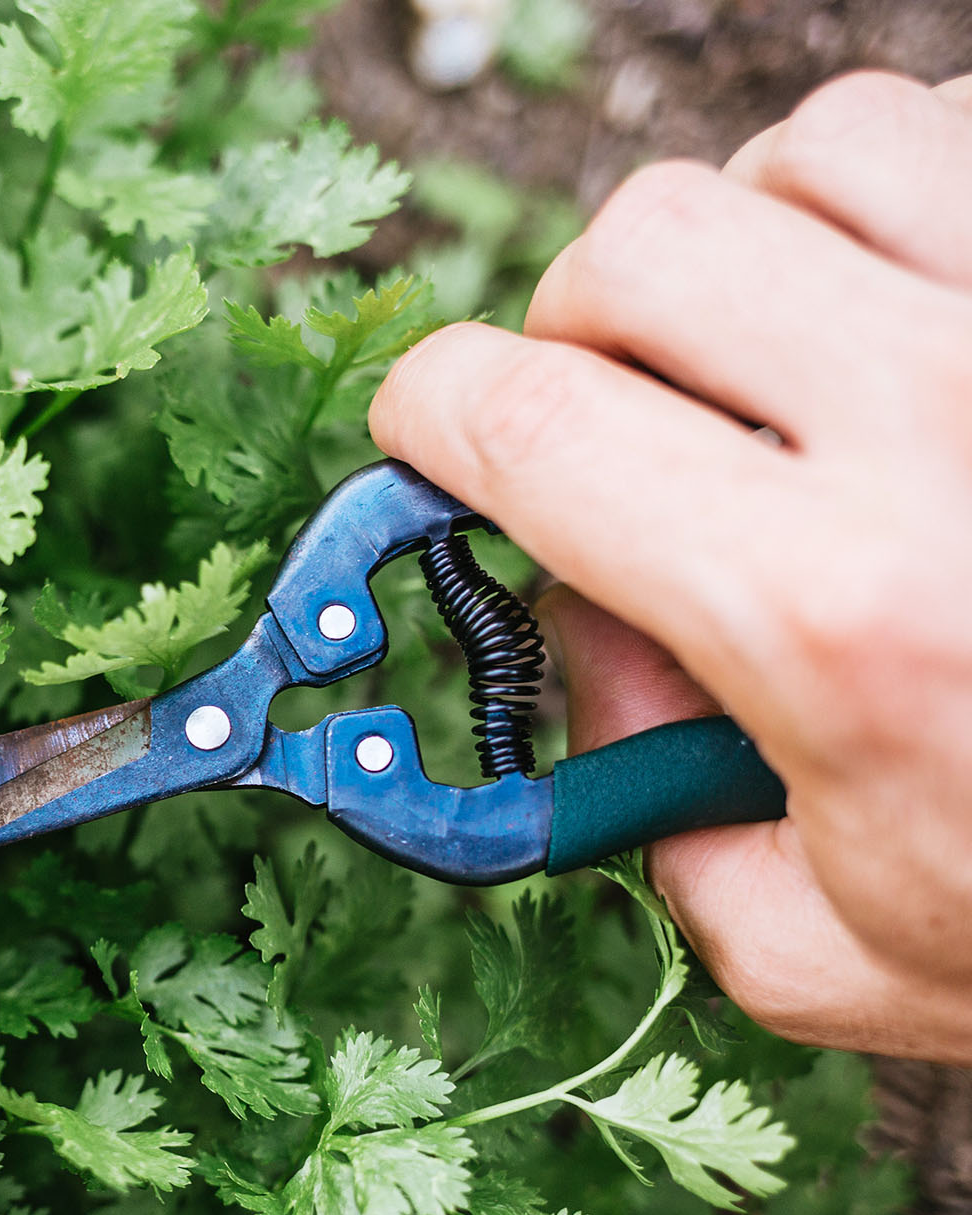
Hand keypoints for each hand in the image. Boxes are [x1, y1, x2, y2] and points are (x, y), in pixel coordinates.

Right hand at [371, 71, 971, 1064]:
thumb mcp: (815, 942)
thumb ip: (643, 804)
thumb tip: (592, 631)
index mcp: (832, 613)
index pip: (526, 423)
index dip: (426, 414)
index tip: (425, 439)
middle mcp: (947, 428)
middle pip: (646, 242)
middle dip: (578, 328)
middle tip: (616, 423)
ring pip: (816, 146)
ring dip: (752, 242)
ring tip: (779, 357)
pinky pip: (968, 145)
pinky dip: (902, 207)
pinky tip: (914, 326)